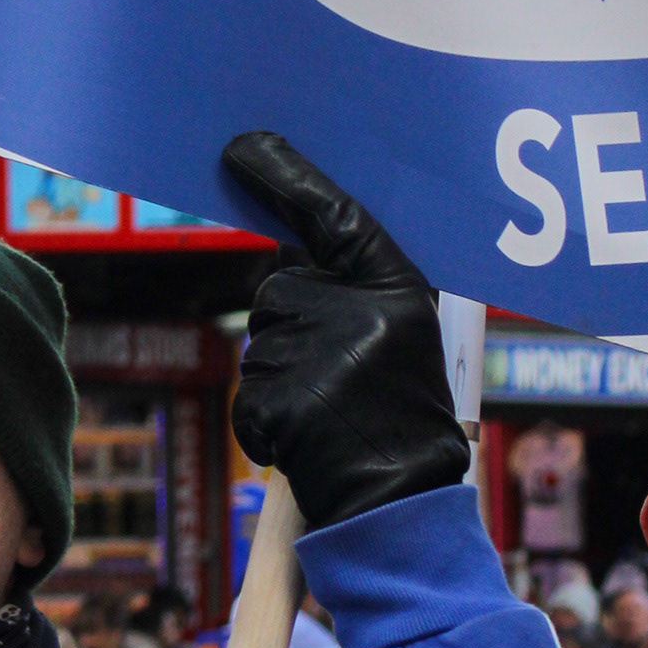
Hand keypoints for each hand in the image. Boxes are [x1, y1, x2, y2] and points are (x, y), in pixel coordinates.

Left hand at [223, 132, 469, 528]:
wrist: (404, 501)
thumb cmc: (402, 419)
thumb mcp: (399, 338)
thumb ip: (353, 294)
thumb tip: (286, 240)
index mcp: (398, 289)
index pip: (337, 216)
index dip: (288, 177)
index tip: (243, 147)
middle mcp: (362, 314)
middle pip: (281, 291)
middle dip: (293, 334)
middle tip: (338, 384)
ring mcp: (322, 357)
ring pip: (262, 348)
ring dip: (281, 385)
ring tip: (331, 418)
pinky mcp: (286, 402)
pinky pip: (250, 398)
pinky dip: (267, 425)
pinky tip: (307, 443)